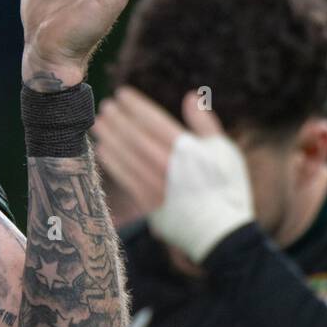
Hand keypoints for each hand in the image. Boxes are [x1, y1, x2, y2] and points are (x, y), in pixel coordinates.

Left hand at [94, 87, 253, 262]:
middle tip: (105, 107)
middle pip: (136, 137)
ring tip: (99, 124)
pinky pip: (125, 178)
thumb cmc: (227, 188)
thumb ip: (204, 124)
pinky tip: (103, 150)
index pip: (155, 121)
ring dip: (110, 137)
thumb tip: (190, 97)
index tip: (122, 94)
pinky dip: (112, 162)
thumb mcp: (223, 151)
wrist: (221, 232)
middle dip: (118, 120)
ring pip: (127, 156)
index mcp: (188, 151)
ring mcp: (156, 186)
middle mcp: (169, 166)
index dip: (136, 106)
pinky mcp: (149, 203)